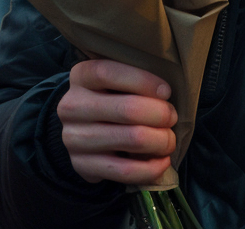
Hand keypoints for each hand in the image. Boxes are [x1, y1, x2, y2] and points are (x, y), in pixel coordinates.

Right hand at [56, 59, 177, 184]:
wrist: (83, 133)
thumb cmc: (110, 100)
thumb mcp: (115, 82)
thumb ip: (134, 81)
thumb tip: (164, 94)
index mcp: (80, 77)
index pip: (108, 73)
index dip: (143, 81)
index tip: (166, 91)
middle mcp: (71, 106)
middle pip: (127, 109)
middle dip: (161, 115)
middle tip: (172, 118)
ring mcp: (74, 139)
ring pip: (131, 140)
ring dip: (160, 141)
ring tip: (169, 140)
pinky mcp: (82, 166)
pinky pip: (125, 170)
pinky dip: (151, 168)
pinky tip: (163, 162)